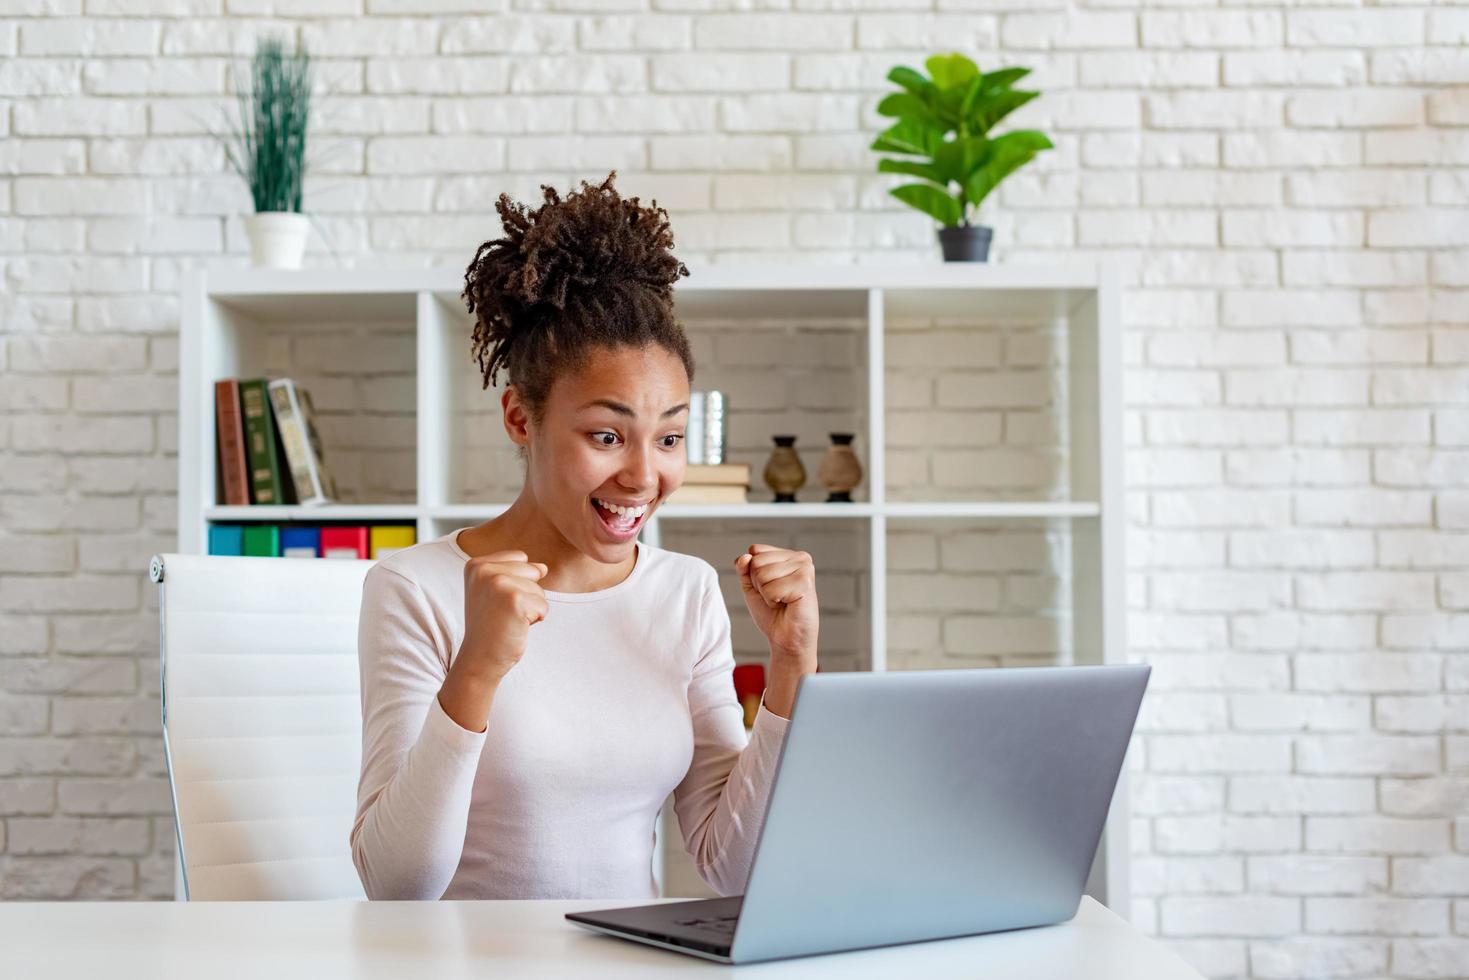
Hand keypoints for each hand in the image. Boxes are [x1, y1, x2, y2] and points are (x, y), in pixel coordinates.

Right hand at [459, 549, 548, 682]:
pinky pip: (544, 606)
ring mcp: (499, 583)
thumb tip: (544, 568)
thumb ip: (517, 573)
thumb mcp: (496, 592)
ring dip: (530, 609)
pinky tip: (514, 627)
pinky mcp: (515, 600)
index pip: (521, 559)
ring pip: (539, 590)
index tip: (495, 602)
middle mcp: (484, 570)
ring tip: (507, 620)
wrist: (480, 659)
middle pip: (532, 571)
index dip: (517, 583)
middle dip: (526, 595)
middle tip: (502, 613)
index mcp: (476, 565)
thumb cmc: (490, 626)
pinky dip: (535, 620)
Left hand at [733, 543, 817, 666]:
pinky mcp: (805, 582)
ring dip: (766, 594)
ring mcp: (804, 568)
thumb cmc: (772, 613)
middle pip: (757, 562)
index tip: (768, 587)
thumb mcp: (752, 587)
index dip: (753, 573)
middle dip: (759, 584)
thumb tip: (745, 556)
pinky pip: (771, 588)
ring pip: (762, 575)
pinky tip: (787, 605)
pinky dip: (773, 601)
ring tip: (782, 601)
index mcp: (788, 555)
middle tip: (776, 597)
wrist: (786, 639)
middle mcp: (800, 557)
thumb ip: (744, 569)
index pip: (755, 550)